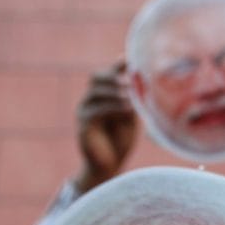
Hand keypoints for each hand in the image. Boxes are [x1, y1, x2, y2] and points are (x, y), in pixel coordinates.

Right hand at [75, 60, 136, 193]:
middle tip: (130, 80)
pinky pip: (95, 110)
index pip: (109, 73)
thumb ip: (133, 98)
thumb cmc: (121, 140)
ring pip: (96, 91)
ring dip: (115, 91)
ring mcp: (84, 111)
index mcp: (103, 95)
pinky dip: (112, 106)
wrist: (109, 165)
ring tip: (131, 94)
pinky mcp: (83, 125)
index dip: (119, 65)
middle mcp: (91, 99)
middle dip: (113, 76)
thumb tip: (141, 80)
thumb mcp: (131, 116)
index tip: (131, 59)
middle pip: (97, 77)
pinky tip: (127, 108)